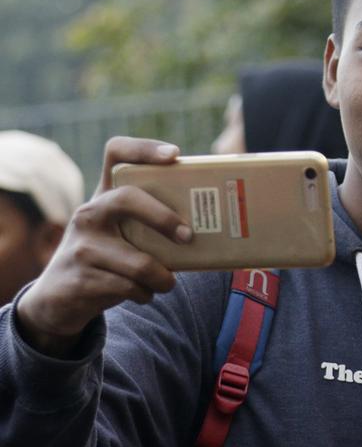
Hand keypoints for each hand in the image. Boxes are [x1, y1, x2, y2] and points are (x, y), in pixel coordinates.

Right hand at [16, 137, 189, 355]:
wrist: (61, 298)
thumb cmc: (111, 259)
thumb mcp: (125, 234)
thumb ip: (153, 225)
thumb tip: (215, 229)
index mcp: (105, 196)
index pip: (116, 153)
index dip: (144, 148)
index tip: (174, 155)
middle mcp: (88, 214)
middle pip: (127, 198)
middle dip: (163, 217)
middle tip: (188, 236)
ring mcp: (81, 246)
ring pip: (140, 263)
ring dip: (163, 278)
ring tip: (165, 281)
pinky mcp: (80, 279)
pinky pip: (131, 288)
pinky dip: (146, 294)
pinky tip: (142, 293)